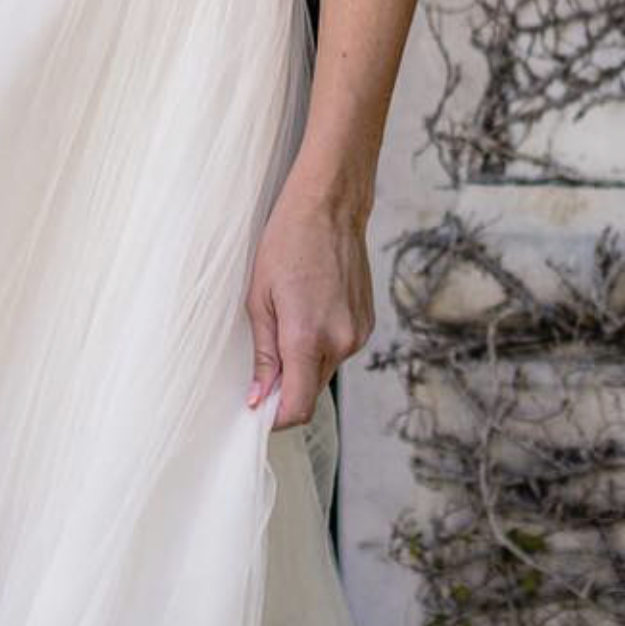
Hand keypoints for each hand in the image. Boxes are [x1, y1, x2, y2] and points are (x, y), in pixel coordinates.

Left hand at [243, 180, 374, 430]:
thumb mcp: (259, 298)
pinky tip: (309, 310)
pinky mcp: (367, 324)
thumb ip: (263, 353)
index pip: (297, 407)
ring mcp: (358, 334)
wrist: (329, 208)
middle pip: (310, 392)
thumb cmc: (286, 243)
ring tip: (287, 320)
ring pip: (324, 371)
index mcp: (307, 338)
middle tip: (263, 361)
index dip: (275, 417)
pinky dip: (320, 344)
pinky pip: (338, 350)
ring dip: (303, 363)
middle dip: (286, 388)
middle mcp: (340, 342)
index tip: (257, 410)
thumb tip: (258, 397)